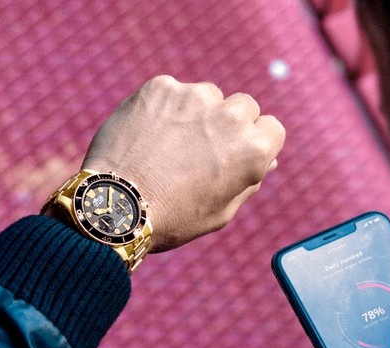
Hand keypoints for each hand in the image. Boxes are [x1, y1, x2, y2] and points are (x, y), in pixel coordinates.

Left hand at [82, 75, 285, 251]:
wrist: (116, 205)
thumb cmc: (173, 217)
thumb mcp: (221, 212)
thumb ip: (250, 182)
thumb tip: (268, 159)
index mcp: (253, 149)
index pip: (273, 129)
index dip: (257, 143)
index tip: (238, 154)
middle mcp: (230, 116)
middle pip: (244, 106)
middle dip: (231, 124)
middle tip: (203, 151)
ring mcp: (194, 97)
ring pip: (208, 96)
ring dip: (198, 114)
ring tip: (171, 146)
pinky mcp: (161, 87)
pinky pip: (173, 92)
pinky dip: (166, 109)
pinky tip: (150, 136)